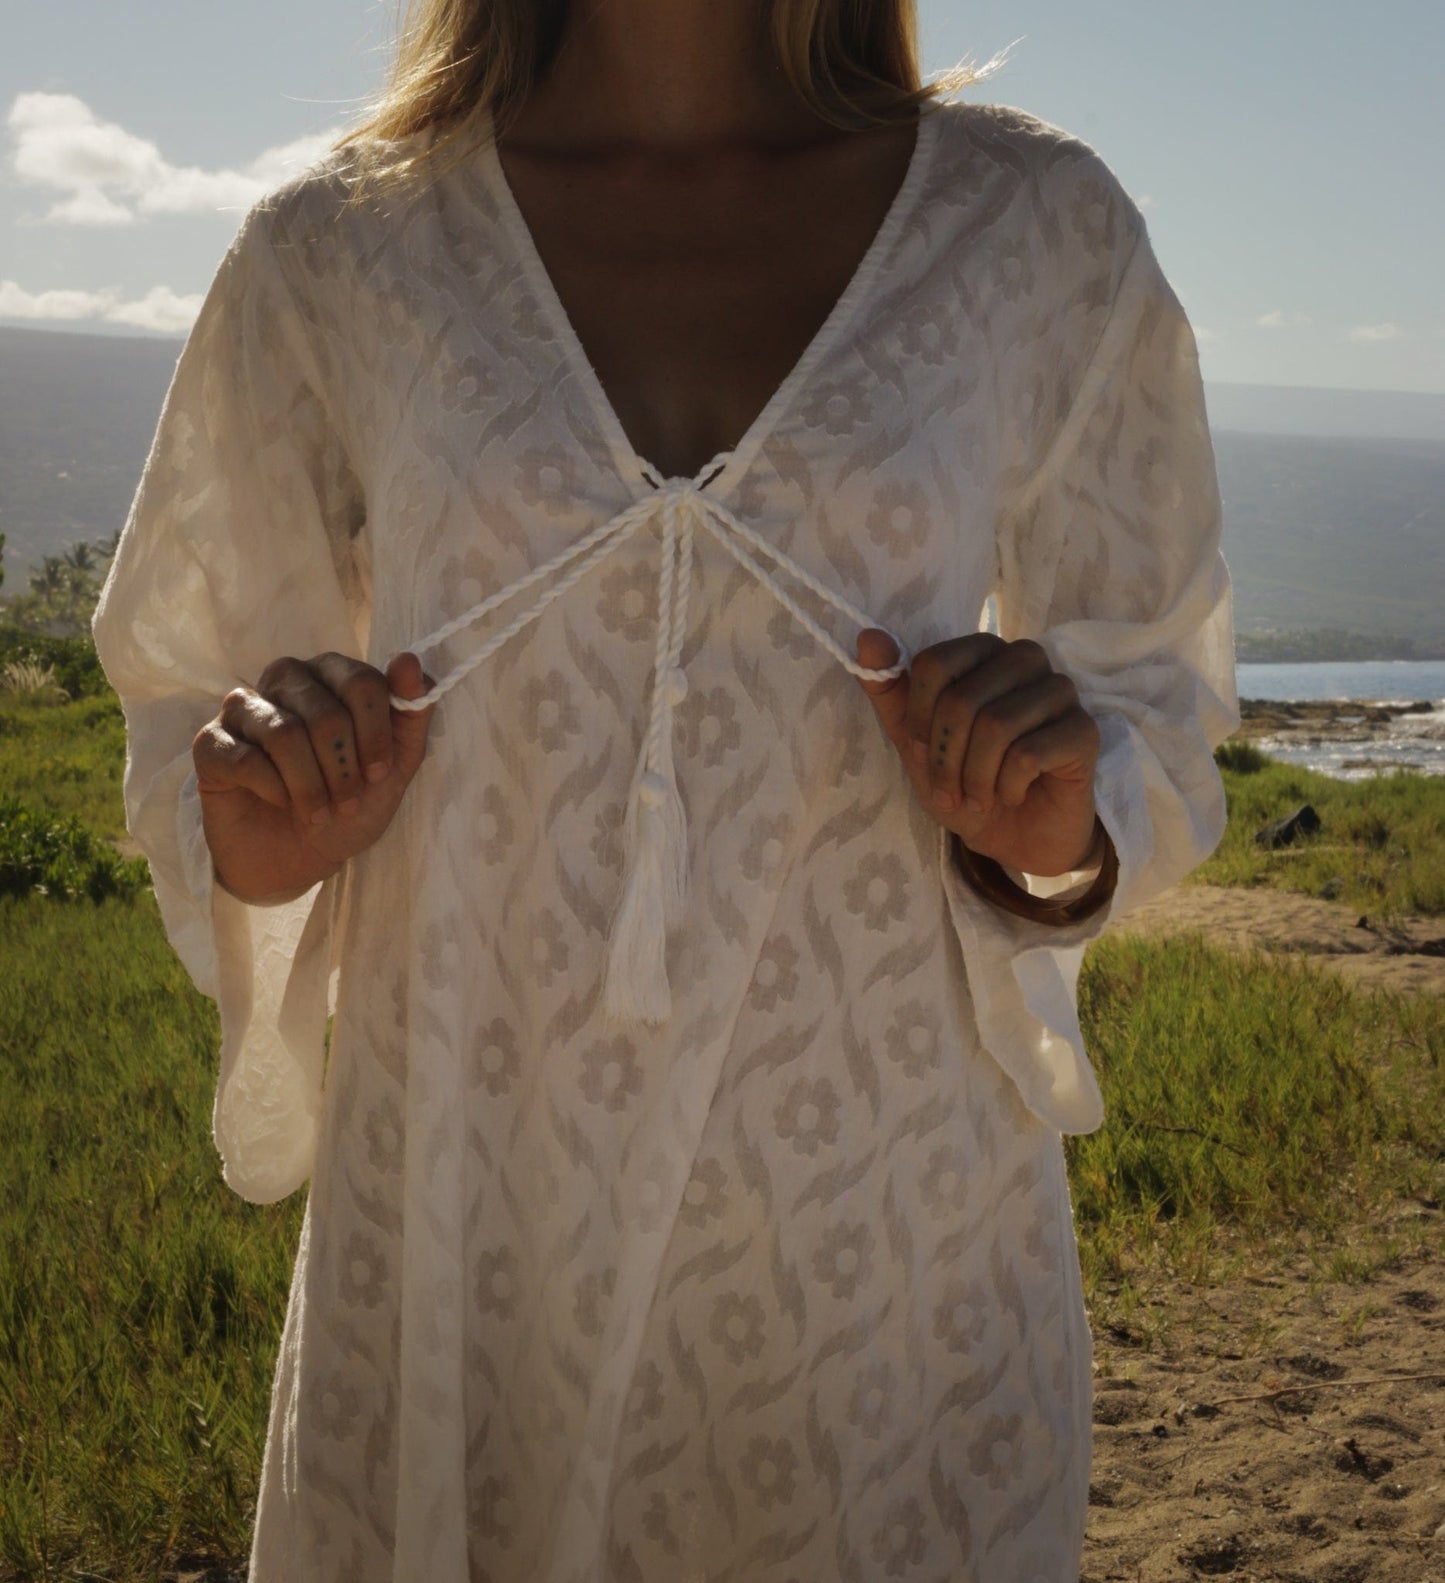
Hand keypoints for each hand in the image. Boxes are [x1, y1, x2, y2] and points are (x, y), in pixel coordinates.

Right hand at [192, 651, 435, 904]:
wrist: (301, 857)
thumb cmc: (348, 805)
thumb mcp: (395, 766)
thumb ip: (410, 713)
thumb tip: (409, 661)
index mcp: (332, 675)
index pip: (361, 682)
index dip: (376, 734)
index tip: (380, 773)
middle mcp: (287, 679)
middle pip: (325, 712)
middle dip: (344, 769)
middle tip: (347, 802)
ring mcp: (244, 707)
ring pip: (285, 734)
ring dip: (311, 786)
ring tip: (319, 813)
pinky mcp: (211, 742)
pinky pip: (246, 759)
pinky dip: (274, 791)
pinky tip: (281, 803)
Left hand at [855, 629, 1101, 877]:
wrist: (1015, 836)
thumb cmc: (966, 782)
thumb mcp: (915, 742)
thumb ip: (890, 691)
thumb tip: (868, 637)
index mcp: (983, 653)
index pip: (934, 664)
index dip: (919, 718)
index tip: (924, 751)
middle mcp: (1025, 660)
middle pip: (963, 698)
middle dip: (946, 758)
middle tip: (952, 790)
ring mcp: (1060, 692)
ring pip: (997, 726)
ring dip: (976, 777)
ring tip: (980, 796)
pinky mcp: (1083, 731)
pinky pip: (1028, 754)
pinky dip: (1007, 786)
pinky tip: (1014, 794)